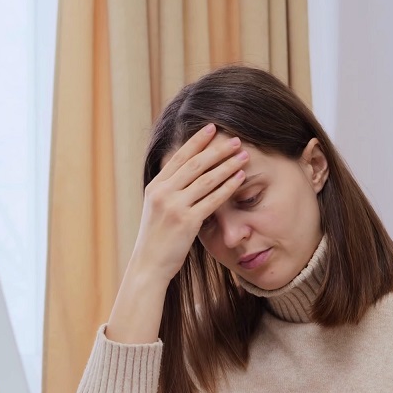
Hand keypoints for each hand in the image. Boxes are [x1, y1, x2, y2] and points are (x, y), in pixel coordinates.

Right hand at [129, 123, 248, 283]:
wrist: (149, 265)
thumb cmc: (156, 239)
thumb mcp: (157, 209)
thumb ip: (170, 191)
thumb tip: (187, 174)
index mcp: (155, 187)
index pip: (178, 157)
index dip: (196, 141)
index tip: (211, 128)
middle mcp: (163, 193)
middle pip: (195, 164)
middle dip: (217, 149)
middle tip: (235, 140)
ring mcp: (175, 207)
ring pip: (206, 179)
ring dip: (227, 165)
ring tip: (243, 155)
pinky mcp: (187, 221)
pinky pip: (212, 200)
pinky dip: (228, 187)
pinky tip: (239, 178)